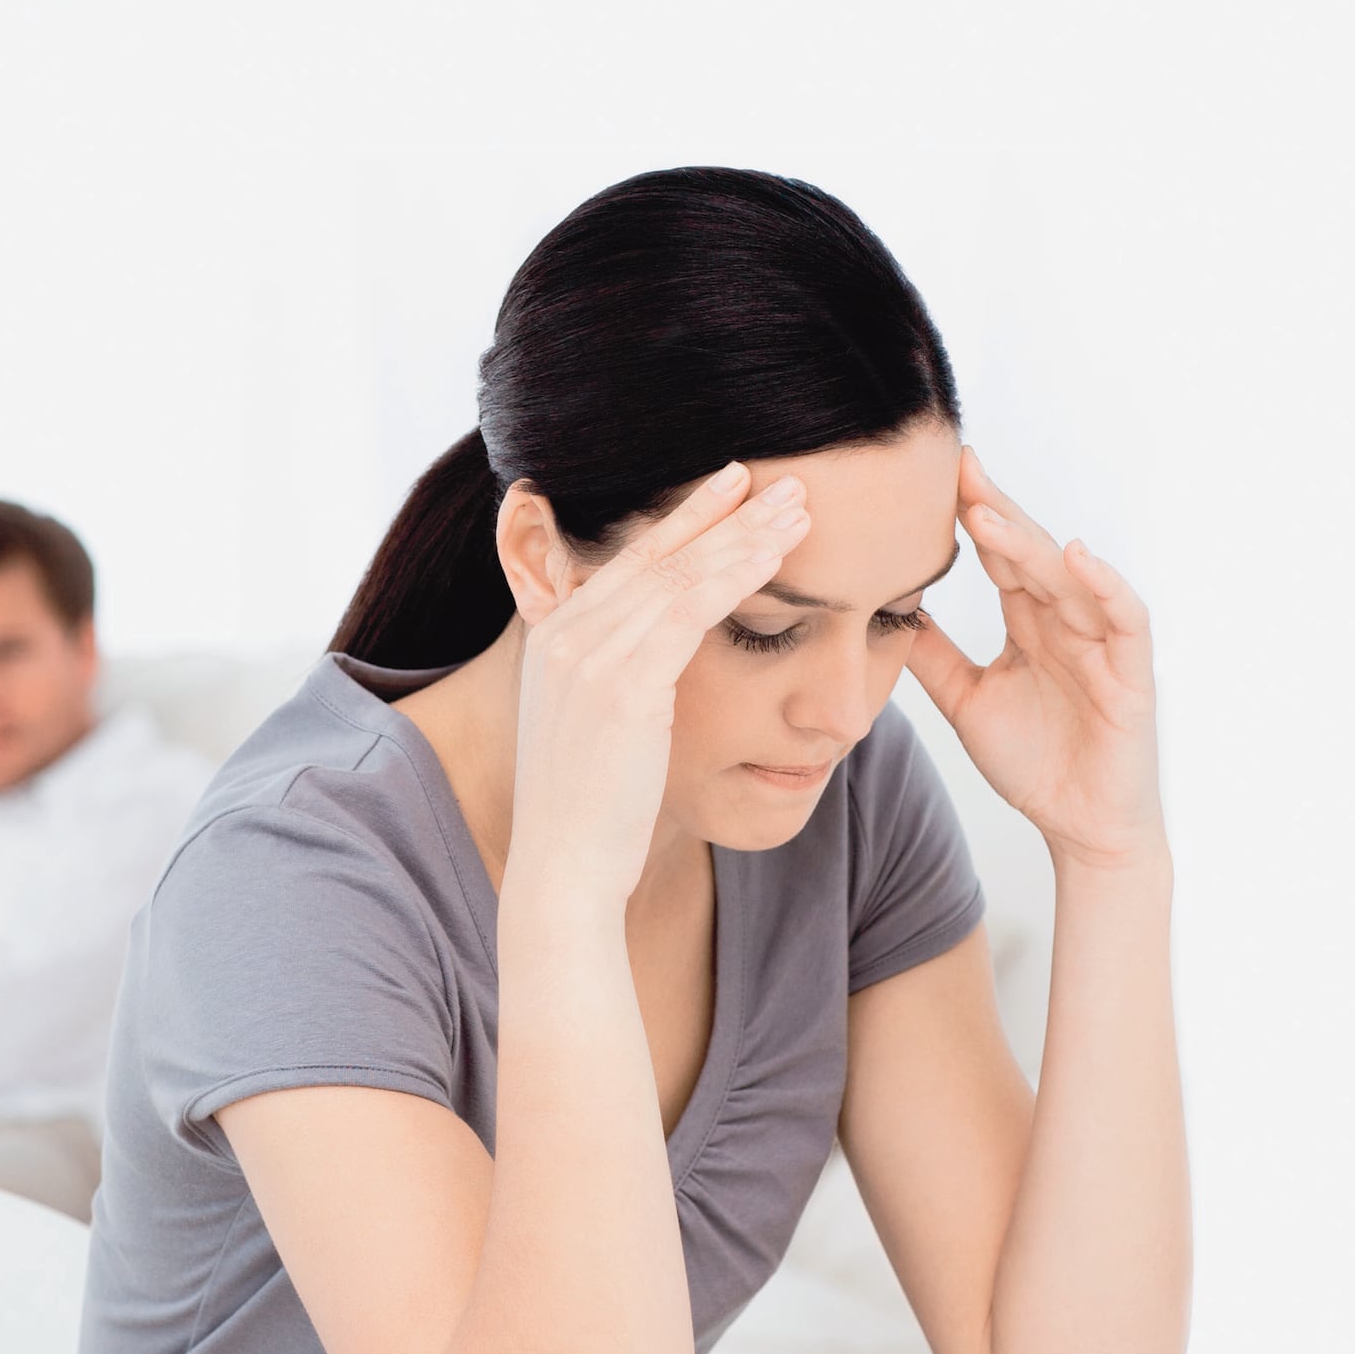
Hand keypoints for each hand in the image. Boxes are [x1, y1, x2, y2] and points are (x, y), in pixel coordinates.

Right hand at [504, 461, 813, 901]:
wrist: (564, 871)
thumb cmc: (592, 815)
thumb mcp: (597, 730)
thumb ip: (622, 681)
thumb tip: (665, 665)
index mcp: (554, 638)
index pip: (628, 561)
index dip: (684, 520)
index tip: (732, 488)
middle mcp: (564, 634)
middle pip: (656, 553)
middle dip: (724, 513)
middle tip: (784, 483)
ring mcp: (588, 655)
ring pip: (680, 572)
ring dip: (745, 535)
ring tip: (800, 506)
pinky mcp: (621, 684)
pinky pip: (690, 610)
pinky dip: (738, 574)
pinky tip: (779, 556)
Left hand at [900, 449, 1164, 870]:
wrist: (1080, 826)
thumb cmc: (1035, 763)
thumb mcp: (965, 702)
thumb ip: (932, 657)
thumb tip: (885, 613)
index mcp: (1030, 622)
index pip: (998, 556)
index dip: (970, 516)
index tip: (932, 475)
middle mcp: (1067, 621)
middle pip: (1030, 552)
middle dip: (995, 510)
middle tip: (957, 468)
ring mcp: (1102, 642)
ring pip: (1067, 577)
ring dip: (1029, 544)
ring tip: (986, 513)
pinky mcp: (1131, 671)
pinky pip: (1125, 616)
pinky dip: (1106, 584)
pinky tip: (1077, 556)